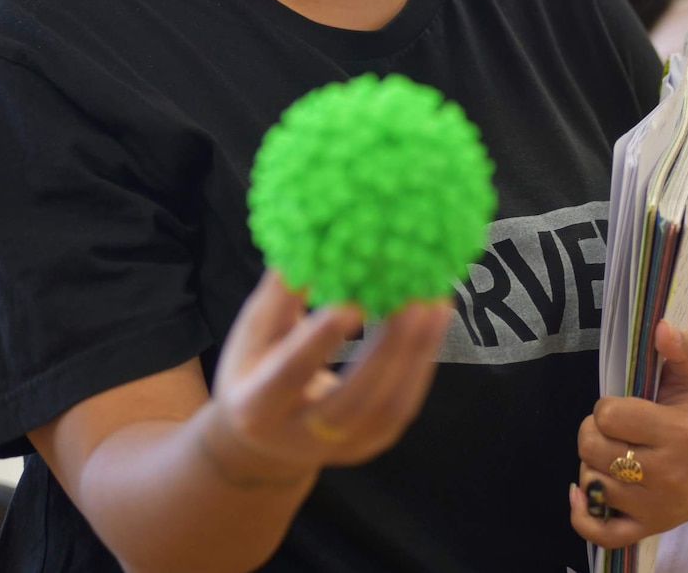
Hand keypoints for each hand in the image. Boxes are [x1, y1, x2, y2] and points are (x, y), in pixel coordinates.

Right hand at [207, 270, 450, 477]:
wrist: (263, 441)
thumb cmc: (255, 367)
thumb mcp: (253, 331)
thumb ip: (281, 293)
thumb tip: (311, 239)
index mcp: (258, 406)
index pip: (291, 373)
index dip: (321, 340)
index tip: (352, 303)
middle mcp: (300, 436)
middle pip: (352, 400)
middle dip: (388, 350)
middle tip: (413, 300)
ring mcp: (342, 448)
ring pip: (388, 407)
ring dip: (416, 353)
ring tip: (434, 303)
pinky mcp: (373, 443)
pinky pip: (403, 404)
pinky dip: (423, 361)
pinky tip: (435, 320)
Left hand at [571, 320, 687, 546]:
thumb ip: (681, 346)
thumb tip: (661, 327)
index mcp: (679, 433)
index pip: (608, 416)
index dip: (605, 407)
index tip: (621, 407)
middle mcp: (669, 475)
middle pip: (592, 448)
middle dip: (593, 432)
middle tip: (613, 430)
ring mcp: (658, 508)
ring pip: (592, 482)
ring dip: (592, 464)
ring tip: (612, 453)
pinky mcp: (649, 529)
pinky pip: (602, 532)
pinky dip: (583, 514)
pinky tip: (580, 492)